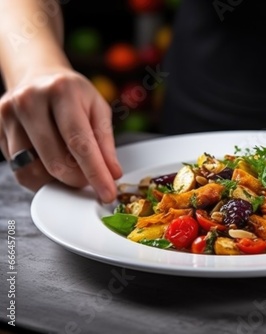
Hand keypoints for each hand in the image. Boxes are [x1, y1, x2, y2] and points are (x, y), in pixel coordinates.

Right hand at [0, 67, 121, 202]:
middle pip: (55, 161)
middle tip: (91, 181)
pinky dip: (41, 176)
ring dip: (58, 180)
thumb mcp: (98, 109)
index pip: (80, 142)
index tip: (107, 193)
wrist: (38, 76)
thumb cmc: (73, 95)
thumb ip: (105, 142)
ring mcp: (8, 115)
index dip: (95, 173)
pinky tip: (51, 164)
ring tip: (72, 170)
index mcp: (62, 91)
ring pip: (34, 170)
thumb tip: (112, 173)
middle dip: (78, 180)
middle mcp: (30, 100)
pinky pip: (19, 170)